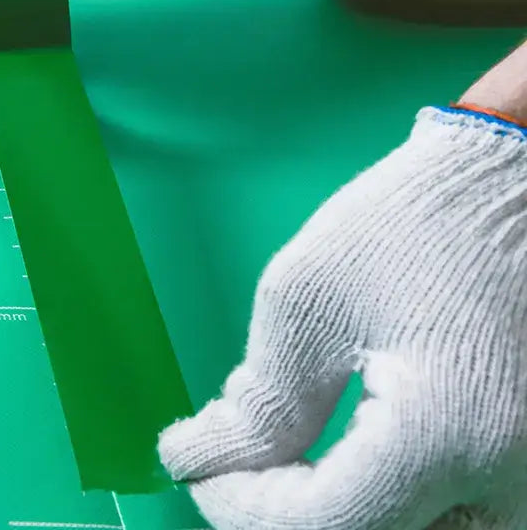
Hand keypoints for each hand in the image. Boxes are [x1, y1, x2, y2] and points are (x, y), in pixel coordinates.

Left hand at [159, 107, 526, 529]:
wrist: (499, 195)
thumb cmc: (403, 227)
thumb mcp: (306, 301)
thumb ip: (257, 404)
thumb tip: (198, 462)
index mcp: (448, 432)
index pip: (325, 525)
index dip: (241, 507)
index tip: (197, 467)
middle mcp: (510, 481)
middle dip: (282, 514)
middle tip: (234, 463)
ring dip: (336, 515)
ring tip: (285, 462)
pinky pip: (450, 523)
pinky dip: (386, 509)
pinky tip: (343, 465)